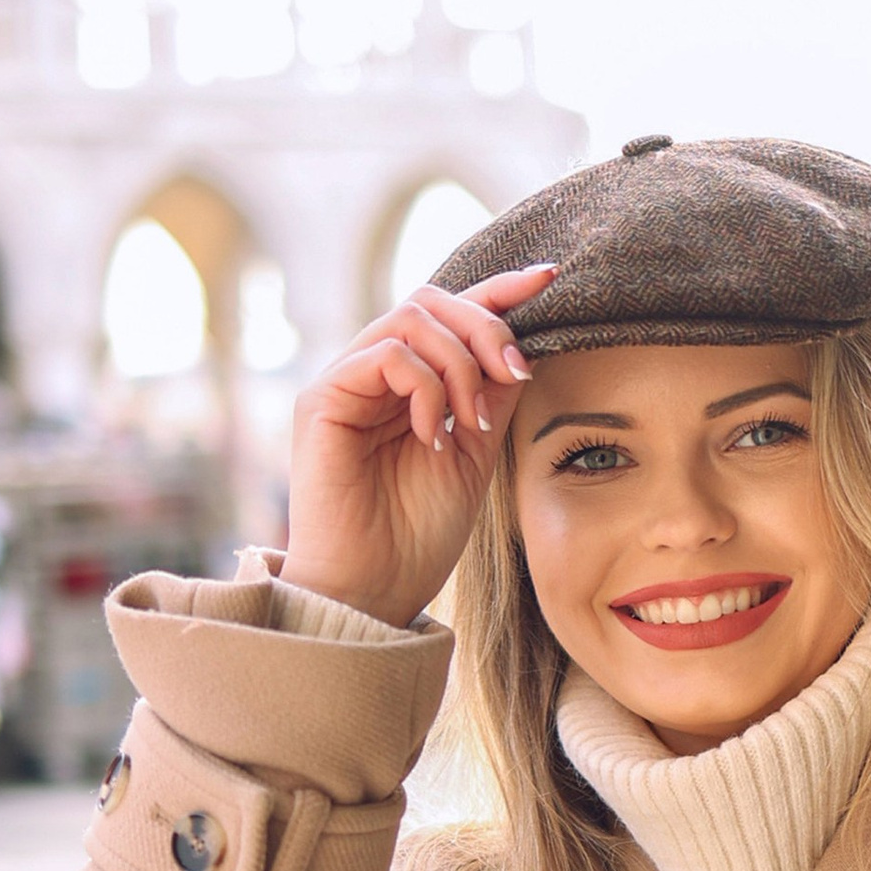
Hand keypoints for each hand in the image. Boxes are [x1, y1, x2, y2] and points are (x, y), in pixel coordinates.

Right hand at [280, 265, 555, 628]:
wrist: (374, 590)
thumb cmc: (418, 534)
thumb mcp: (476, 453)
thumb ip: (493, 395)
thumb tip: (525, 341)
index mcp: (409, 383)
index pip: (451, 314)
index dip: (498, 290)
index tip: (548, 279)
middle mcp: (373, 373)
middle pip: (431, 300)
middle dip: (486, 325)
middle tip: (515, 374)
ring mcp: (345, 383)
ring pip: (411, 317)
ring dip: (460, 362)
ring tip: (472, 420)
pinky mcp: (322, 399)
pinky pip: (386, 354)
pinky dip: (425, 386)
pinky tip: (433, 434)